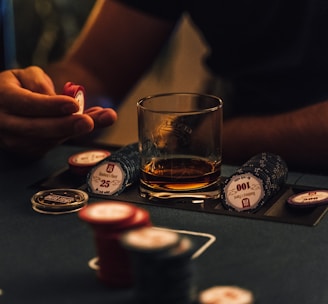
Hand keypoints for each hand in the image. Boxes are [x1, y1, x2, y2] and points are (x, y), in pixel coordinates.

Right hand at [0, 66, 116, 157]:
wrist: (5, 106)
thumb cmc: (18, 87)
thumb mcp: (25, 75)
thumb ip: (40, 83)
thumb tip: (59, 99)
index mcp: (3, 97)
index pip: (27, 103)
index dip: (50, 105)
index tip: (73, 104)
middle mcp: (6, 123)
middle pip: (37, 128)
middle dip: (66, 125)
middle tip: (89, 121)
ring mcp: (15, 141)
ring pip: (48, 140)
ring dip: (78, 130)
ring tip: (104, 117)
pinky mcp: (29, 151)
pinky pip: (54, 145)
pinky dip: (75, 134)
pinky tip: (93, 122)